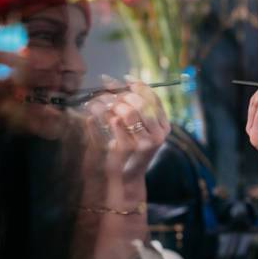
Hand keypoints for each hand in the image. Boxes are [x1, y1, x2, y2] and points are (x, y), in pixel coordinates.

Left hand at [82, 75, 169, 194]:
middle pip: (141, 103)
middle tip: (108, 93)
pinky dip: (101, 114)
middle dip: (122, 95)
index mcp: (164, 127)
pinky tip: (93, 113)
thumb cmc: (130, 149)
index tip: (125, 80)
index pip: (154, 98)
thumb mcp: (140, 129)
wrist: (124, 179)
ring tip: (99, 103)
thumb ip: (137, 107)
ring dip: (111, 103)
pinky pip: (113, 122)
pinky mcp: (126, 149)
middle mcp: (158, 135)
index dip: (139, 86)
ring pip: (127, 112)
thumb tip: (121, 80)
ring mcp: (143, 143)